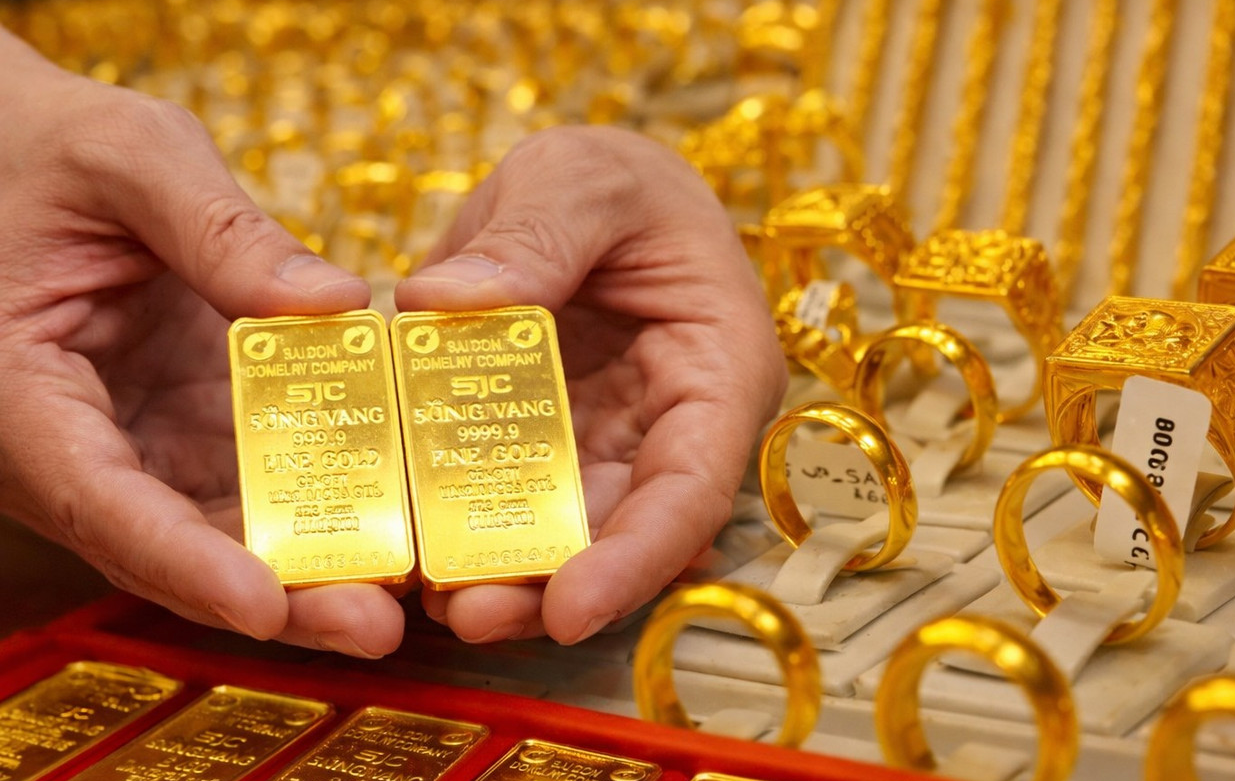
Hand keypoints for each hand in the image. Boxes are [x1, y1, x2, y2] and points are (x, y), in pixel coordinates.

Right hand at [0, 29, 405, 656]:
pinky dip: (321, 497)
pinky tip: (399, 512)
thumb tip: (334, 307)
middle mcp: (72, 443)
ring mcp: (135, 440)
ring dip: (310, 563)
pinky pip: (253, 477)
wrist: (12, 148)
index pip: (100, 501)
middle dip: (276, 594)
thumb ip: (217, 227)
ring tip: (408, 589)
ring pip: (221, 527)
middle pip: (172, 544)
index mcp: (20, 394)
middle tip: (376, 625)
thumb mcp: (126, 156)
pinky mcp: (186, 424)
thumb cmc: (39, 145)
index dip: (183, 562)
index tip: (263, 603)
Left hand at [398, 126, 786, 643]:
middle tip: (465, 614)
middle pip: (621, 535)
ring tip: (426, 600)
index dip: (638, 559)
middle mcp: (668, 432)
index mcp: (717, 372)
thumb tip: (436, 302)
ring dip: (498, 575)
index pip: (692, 489)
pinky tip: (403, 546)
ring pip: (559, 536)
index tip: (572, 610)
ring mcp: (600, 449)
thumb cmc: (621, 181)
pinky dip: (456, 525)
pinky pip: (499, 499)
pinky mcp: (537, 451)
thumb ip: (536, 234)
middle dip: (548, 586)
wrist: (592, 193)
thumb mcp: (586, 180)